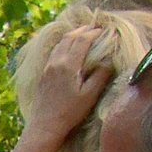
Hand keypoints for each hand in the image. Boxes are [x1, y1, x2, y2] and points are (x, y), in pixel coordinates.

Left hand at [26, 26, 110, 145]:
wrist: (45, 124)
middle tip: (92, 27)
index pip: (82, 41)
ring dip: (70, 36)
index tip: (101, 30)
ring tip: (80, 34)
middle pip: (68, 38)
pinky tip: (66, 49)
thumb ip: (100, 76)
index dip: (92, 33)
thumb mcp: (90, 94)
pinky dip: (62, 45)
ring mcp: (48, 68)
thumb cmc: (70, 112)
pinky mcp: (43, 74)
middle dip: (81, 30)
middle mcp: (56, 63)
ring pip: (59, 45)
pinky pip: (53, 53)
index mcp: (69, 65)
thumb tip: (108, 60)